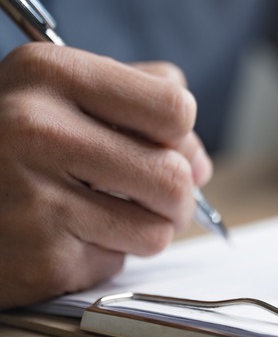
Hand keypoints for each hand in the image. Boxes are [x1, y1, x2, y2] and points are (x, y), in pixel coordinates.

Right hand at [0, 43, 211, 309]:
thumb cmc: (9, 142)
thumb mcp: (59, 91)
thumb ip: (139, 100)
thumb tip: (200, 160)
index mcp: (49, 74)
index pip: (175, 108)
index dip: (180, 133)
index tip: (162, 143)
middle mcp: (35, 130)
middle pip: (176, 176)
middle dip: (176, 195)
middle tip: (149, 195)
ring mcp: (31, 197)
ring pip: (158, 229)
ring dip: (145, 229)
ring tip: (104, 214)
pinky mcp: (36, 257)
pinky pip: (116, 262)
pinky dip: (104, 254)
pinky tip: (65, 236)